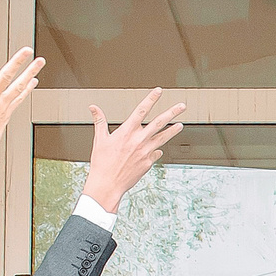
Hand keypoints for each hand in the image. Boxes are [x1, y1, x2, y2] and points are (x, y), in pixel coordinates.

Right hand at [0, 48, 41, 164]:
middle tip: (27, 49)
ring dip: (30, 72)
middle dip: (17, 62)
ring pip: (19, 86)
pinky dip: (28, 89)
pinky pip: (20, 98)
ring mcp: (1, 107)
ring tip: (40, 61)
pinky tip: (34, 80)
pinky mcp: (7, 114)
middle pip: (7, 78)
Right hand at [81, 88, 188, 213]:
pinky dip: (157, 150)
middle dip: (172, 113)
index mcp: (127, 131)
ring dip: (173, 130)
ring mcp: (146, 152)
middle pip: (159, 122)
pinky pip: (156, 153)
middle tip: (182, 106)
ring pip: (163, 138)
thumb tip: (93, 107)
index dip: (151, 99)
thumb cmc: (102, 162)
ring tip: (181, 125)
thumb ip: (99, 121)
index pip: (141, 110)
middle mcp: (139, 140)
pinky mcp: (148, 163)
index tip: (159, 91)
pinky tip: (158, 149)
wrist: (107, 184)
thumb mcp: (100, 139)